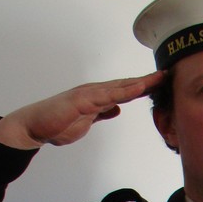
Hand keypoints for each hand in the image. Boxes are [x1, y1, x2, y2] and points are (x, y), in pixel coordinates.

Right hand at [0, 71, 164, 149]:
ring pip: (120, 86)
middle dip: (148, 80)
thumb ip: (101, 113)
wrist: (34, 127)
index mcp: (97, 97)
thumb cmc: (57, 124)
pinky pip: (108, 95)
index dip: (143, 86)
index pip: (125, 90)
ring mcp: (89, 94)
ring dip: (141, 82)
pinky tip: (138, 89)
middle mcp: (95, 91)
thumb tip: (116, 109)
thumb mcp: (87, 121)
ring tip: (159, 77)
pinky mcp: (82, 100)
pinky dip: (125, 91)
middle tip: (168, 74)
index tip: (161, 84)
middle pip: (127, 84)